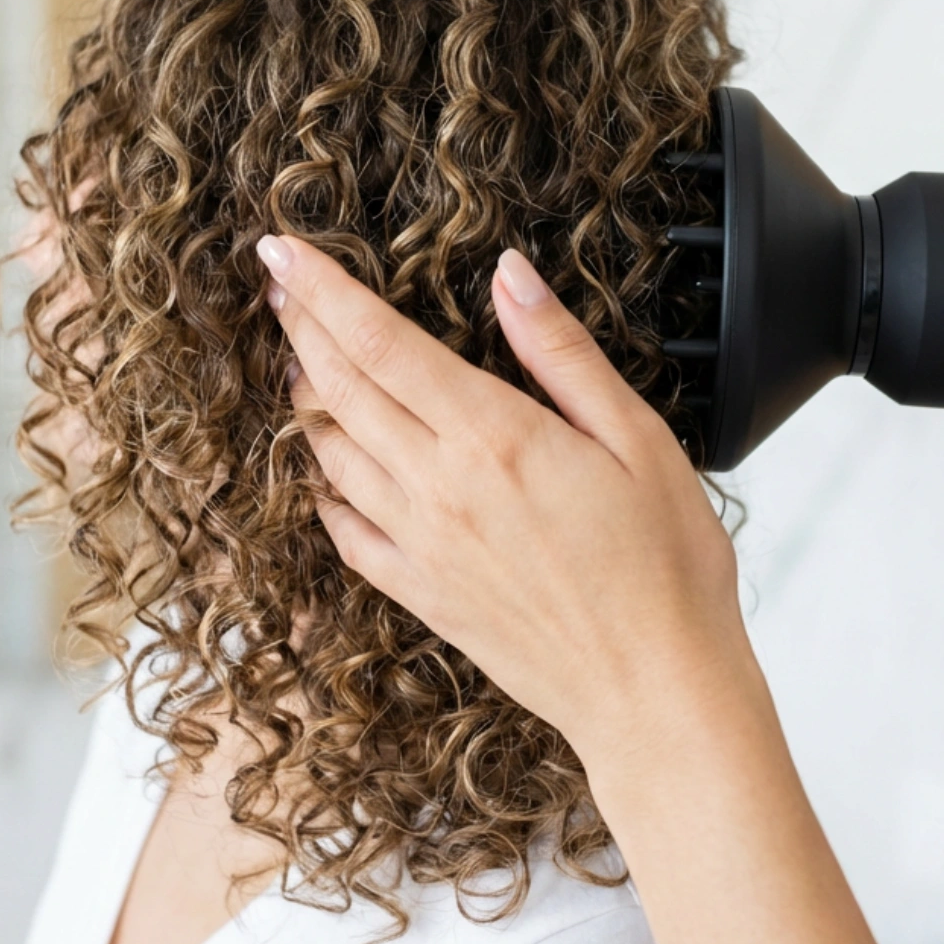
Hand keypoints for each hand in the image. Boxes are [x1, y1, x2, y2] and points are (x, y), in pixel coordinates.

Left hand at [255, 235, 751, 757]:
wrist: (655, 696)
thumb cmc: (668, 568)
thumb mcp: (639, 438)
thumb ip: (562, 353)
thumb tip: (509, 275)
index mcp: (493, 438)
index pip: (380, 343)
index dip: (324, 289)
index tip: (282, 247)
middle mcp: (439, 490)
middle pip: (340, 389)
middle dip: (300, 325)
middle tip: (275, 280)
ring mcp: (422, 547)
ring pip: (331, 456)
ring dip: (304, 398)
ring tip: (295, 358)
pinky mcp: (422, 596)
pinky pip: (345, 532)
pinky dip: (320, 489)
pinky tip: (320, 470)